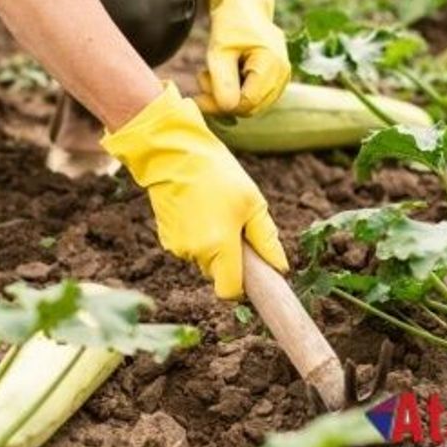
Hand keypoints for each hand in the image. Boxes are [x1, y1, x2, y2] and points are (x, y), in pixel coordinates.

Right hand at [101, 82, 288, 298]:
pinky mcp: (165, 238)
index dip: (242, 287)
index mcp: (220, 247)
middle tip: (235, 226)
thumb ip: (266, 240)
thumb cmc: (218, 175)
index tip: (251, 271)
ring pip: (204, 260)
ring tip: (215, 212)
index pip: (230, 292)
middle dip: (230, 259)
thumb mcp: (252, 202)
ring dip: (213, 246)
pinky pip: (189, 248)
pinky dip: (197, 237)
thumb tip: (280, 267)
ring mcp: (177, 247)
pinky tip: (198, 211)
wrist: (173, 155)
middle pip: (218, 274)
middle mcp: (196, 253)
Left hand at [196, 0, 290, 116]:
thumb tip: (228, 108)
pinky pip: (253, 96)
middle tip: (202, 81)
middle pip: (250, 108)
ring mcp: (282, 78)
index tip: (197, 98)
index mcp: (272, 64)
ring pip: (251, 105)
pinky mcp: (275, 79)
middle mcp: (283, 74)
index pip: (247, 103)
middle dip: (222, 100)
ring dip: (227, 95)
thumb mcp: (220, 50)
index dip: (220, 106)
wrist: (244, 7)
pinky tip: (224, 75)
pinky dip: (235, 91)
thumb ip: (223, 80)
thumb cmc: (231, 23)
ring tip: (211, 74)